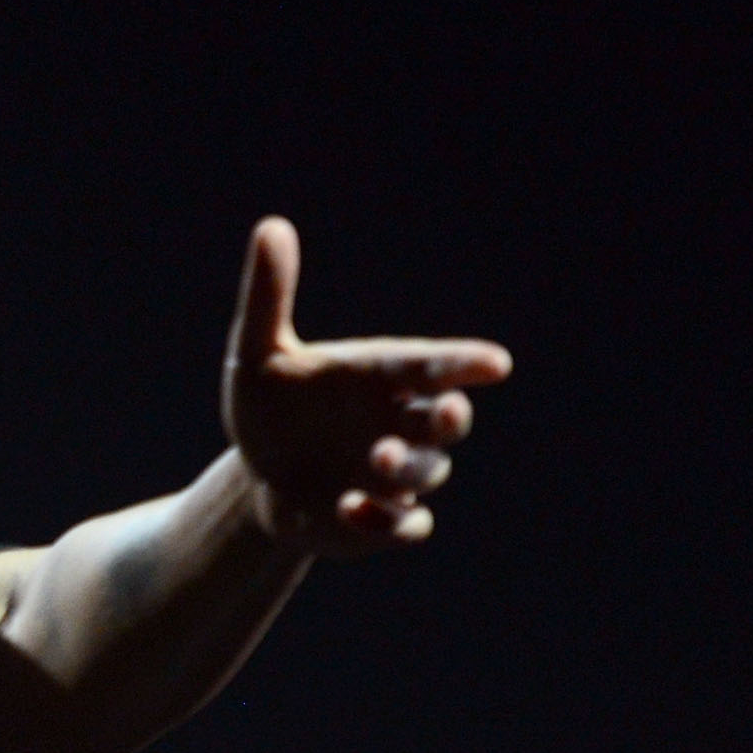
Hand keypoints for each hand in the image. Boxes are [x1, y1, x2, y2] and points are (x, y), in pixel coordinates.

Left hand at [221, 217, 512, 557]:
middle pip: (445, 422)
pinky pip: (403, 526)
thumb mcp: (256, 355)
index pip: (434, 365)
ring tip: (377, 458)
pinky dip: (387, 522)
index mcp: (382, 377)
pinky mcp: (381, 519)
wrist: (257, 478)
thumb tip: (271, 227)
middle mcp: (400, 423)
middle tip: (438, 411)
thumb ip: (270, 298)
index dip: (465, 364)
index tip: (495, 364)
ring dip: (409, 467)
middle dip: (448, 418)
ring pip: (426, 473)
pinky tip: (349, 510)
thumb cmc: (270, 408)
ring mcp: (395, 475)